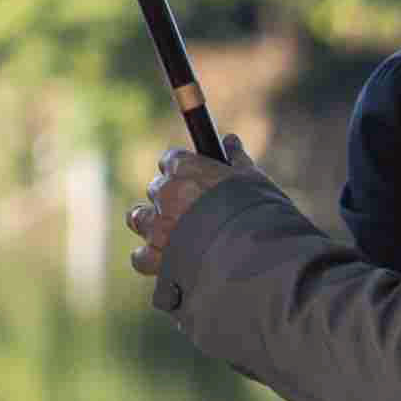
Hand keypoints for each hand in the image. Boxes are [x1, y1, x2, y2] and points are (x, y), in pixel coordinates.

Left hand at [128, 149, 249, 285]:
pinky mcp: (157, 257)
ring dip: (153, 224)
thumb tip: (230, 141)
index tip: (194, 179)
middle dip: (171, 199)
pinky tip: (166, 259)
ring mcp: (158, 225)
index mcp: (185, 168)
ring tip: (175, 234)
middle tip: (194, 211)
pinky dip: (150, 258)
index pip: (171, 160)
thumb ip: (236, 159)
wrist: (260, 255)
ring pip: (140, 218)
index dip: (182, 171)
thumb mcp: (254, 180)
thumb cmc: (261, 213)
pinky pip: (140, 256)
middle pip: (156, 189)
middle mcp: (165, 193)